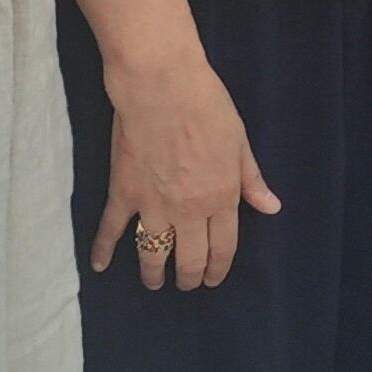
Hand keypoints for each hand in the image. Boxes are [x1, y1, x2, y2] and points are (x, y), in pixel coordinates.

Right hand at [91, 55, 281, 290]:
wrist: (162, 87)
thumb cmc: (208, 107)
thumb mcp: (240, 142)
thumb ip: (252, 179)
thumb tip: (271, 207)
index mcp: (221, 197)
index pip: (223, 247)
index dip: (218, 268)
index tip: (213, 279)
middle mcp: (189, 210)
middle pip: (190, 258)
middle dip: (190, 277)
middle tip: (186, 285)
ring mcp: (153, 205)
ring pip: (153, 253)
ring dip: (154, 273)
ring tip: (154, 282)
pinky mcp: (124, 193)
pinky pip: (112, 228)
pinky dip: (103, 249)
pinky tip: (100, 265)